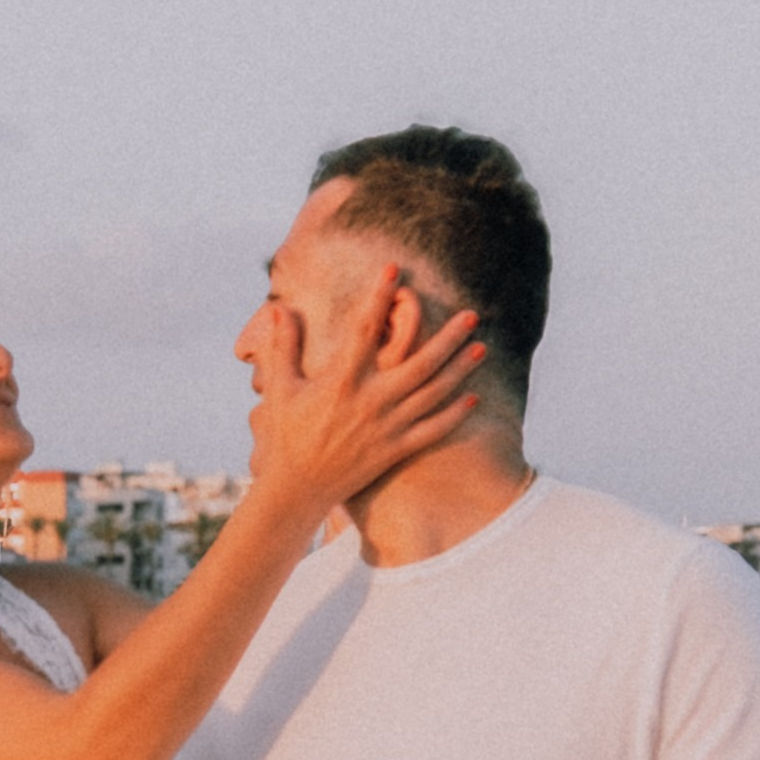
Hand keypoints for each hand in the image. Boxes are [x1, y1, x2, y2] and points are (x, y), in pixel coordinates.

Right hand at [246, 266, 482, 518]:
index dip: (379, 297)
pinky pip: (431, 431)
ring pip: (432, 394)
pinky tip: (471, 397)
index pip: (365, 329)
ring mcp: (386, 428)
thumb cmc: (286, 435)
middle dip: (448, 338)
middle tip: (472, 315)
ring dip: (459, 370)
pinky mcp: (395, 451)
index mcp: (341, 381)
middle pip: (419, 363)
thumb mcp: (280, 389)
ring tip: (480, 347)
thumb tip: (279, 307)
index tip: (393, 269)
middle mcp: (370, 403)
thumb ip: (282, 346)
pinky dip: (453, 415)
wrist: (296, 490)